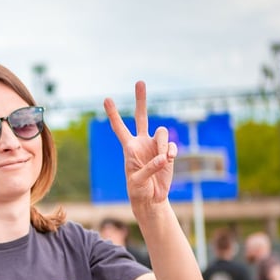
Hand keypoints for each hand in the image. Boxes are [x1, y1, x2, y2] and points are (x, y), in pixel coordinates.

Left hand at [104, 81, 177, 207]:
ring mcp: (155, 146)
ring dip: (164, 144)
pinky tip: (169, 160)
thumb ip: (149, 169)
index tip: (106, 99)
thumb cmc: (138, 190)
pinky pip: (172, 146)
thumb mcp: (138, 181)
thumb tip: (164, 157)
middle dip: (141, 100)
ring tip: (164, 159)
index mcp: (129, 148)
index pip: (119, 128)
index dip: (113, 114)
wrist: (151, 198)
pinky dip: (172, 151)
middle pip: (141, 117)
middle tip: (140, 82)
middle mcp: (141, 142)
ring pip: (162, 132)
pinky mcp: (168, 152)